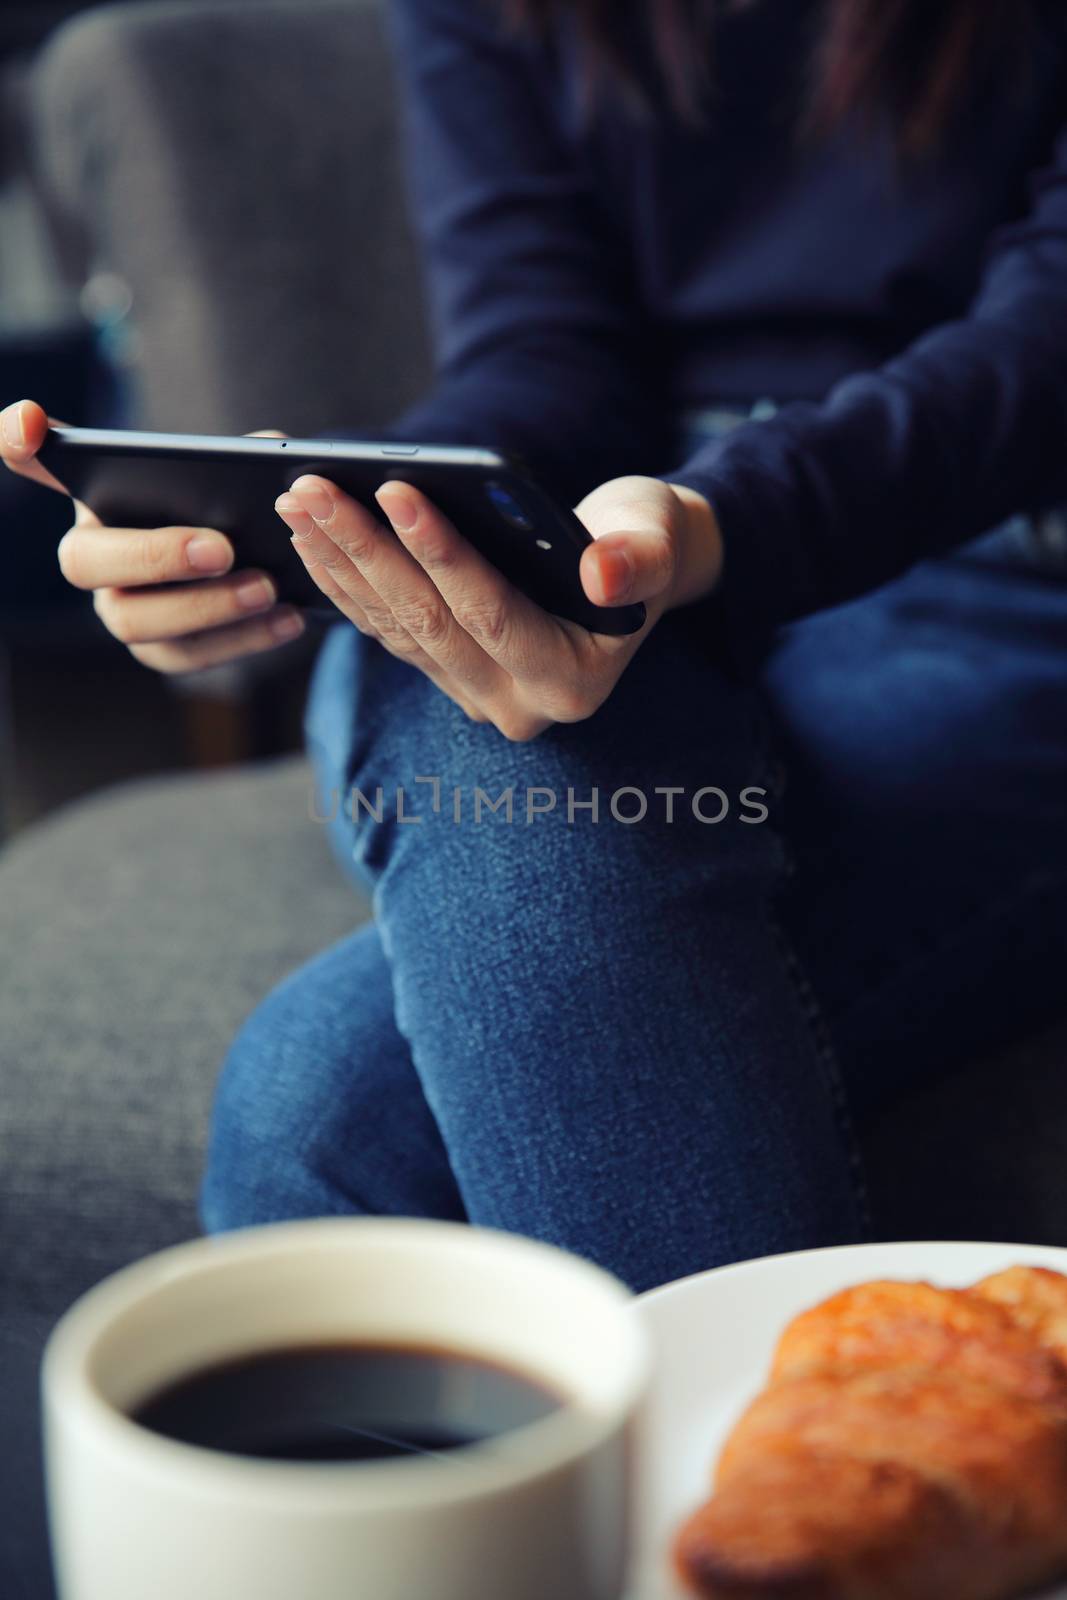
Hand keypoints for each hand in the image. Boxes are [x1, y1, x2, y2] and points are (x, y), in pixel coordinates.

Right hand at [1, 399, 304, 672]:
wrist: (259, 560)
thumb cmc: (228, 501)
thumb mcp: (231, 469)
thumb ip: (236, 452)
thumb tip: (271, 449)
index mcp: (93, 494)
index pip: (32, 460)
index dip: (19, 441)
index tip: (31, 423)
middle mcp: (90, 556)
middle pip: (88, 564)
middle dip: (156, 556)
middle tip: (222, 548)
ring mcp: (117, 609)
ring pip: (137, 623)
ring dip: (207, 608)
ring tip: (268, 589)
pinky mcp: (158, 649)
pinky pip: (189, 656)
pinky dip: (243, 640)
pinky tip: (289, 619)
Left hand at [277, 471, 722, 740]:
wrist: (631, 567)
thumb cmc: (644, 540)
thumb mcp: (656, 538)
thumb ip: (638, 560)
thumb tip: (602, 574)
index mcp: (569, 681)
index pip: (489, 613)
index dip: (440, 552)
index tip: (394, 488)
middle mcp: (516, 704)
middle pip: (425, 623)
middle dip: (364, 551)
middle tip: (310, 490)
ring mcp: (474, 695)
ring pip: (394, 628)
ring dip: (339, 562)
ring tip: (296, 503)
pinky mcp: (445, 676)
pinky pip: (384, 631)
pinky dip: (344, 582)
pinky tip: (309, 537)